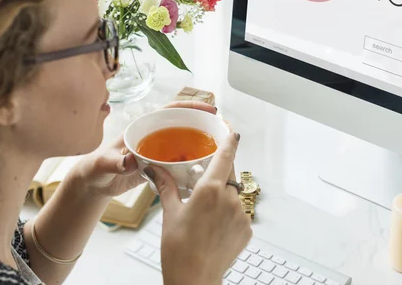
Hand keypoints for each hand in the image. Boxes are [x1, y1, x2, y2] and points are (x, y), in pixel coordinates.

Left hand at [71, 100, 217, 198]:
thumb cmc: (96, 169)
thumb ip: (116, 162)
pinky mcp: (159, 166)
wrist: (94, 185)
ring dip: (200, 145)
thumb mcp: (104, 164)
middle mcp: (154, 136)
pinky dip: (192, 164)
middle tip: (222, 130)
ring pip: (184, 143)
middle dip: (203, 124)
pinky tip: (203, 170)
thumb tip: (130, 160)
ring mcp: (158, 151)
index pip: (170, 110)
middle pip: (183, 124)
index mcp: (143, 127)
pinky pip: (180, 162)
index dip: (190, 107)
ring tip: (219, 149)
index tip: (209, 109)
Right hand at [146, 132, 251, 284]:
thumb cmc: (179, 249)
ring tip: (205, 214)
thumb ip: (166, 186)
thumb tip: (154, 169)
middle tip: (204, 184)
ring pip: (234, 195)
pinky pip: (239, 213)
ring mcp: (241, 214)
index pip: (225, 155)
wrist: (194, 279)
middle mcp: (229, 198)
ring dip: (223, 197)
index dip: (230, 141)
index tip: (232, 131)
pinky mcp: (247, 229)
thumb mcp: (170, 212)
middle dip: (219, 174)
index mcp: (210, 189)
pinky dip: (228, 215)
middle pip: (229, 174)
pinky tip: (213, 227)